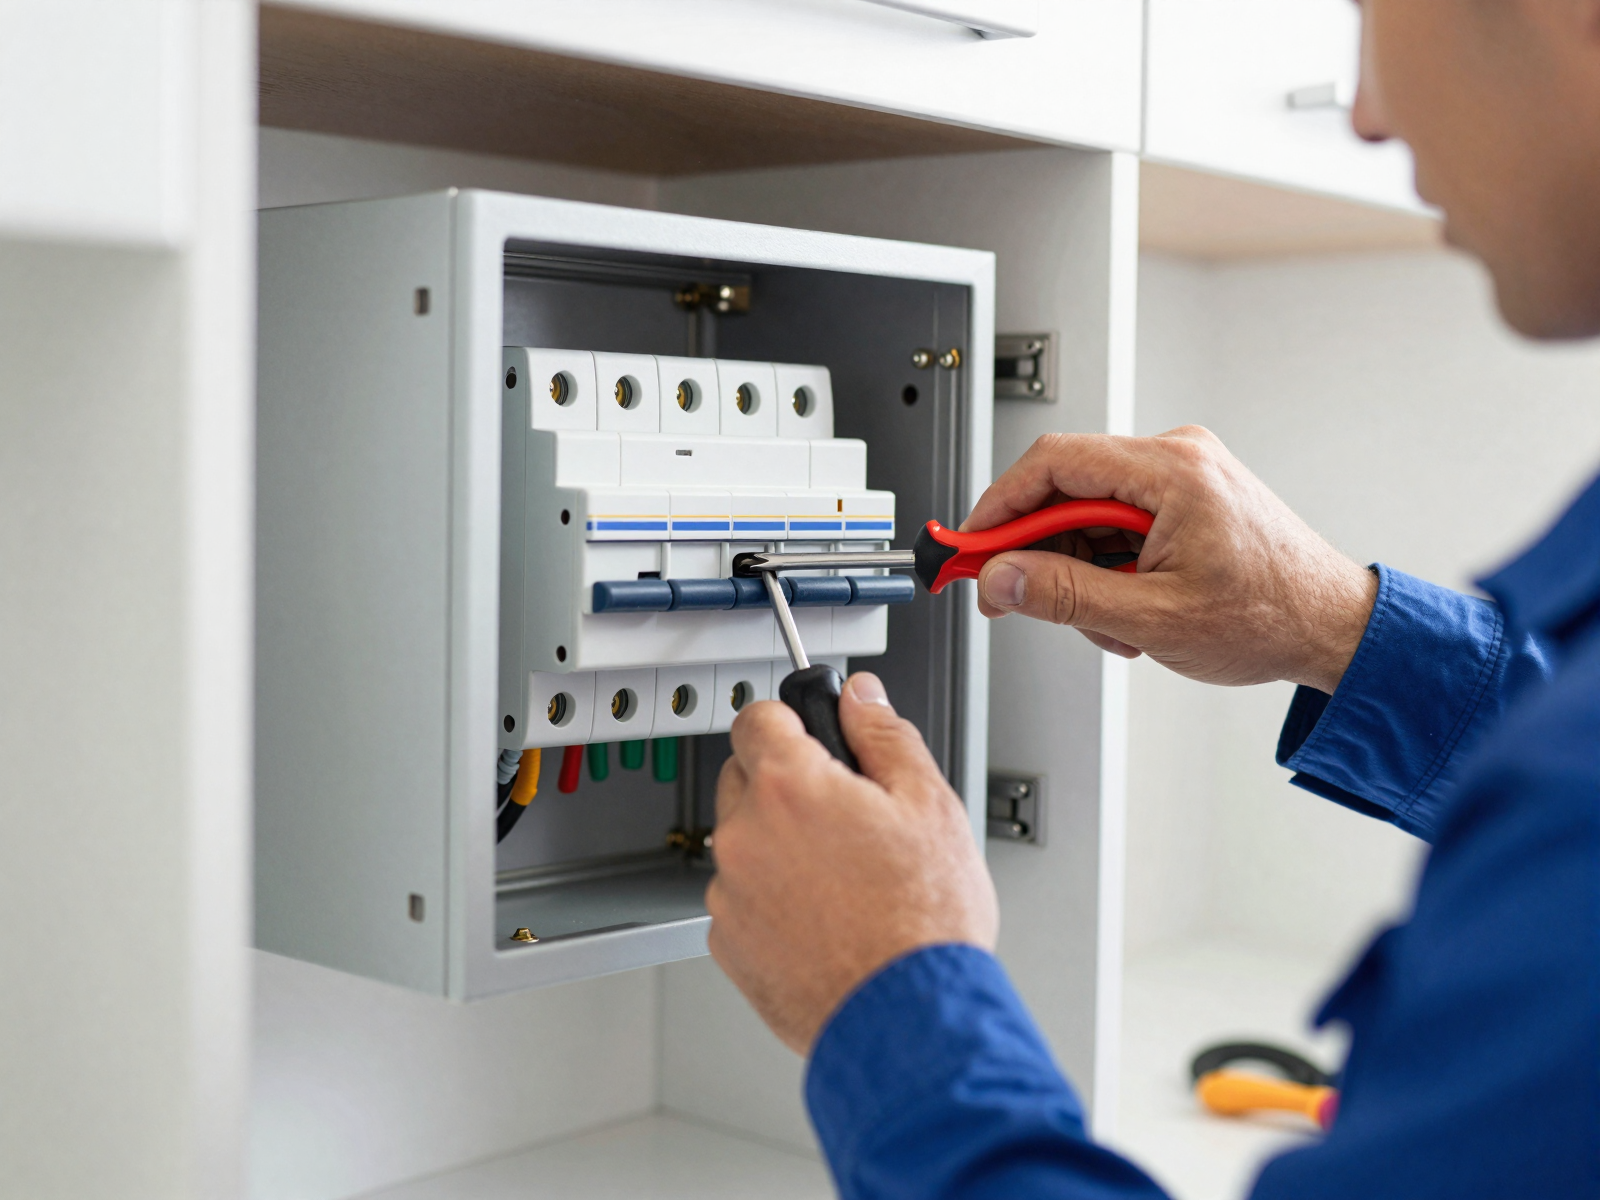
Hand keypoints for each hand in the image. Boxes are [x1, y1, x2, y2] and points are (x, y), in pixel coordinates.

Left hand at [706, 673, 997, 1054]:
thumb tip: (861, 697)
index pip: (756, 718)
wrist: (908, 1020)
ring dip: (778, 847)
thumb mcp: (929, 805)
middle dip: (786, 786)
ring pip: (743, 844)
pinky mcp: (728, 945)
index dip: (789, 721)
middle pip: (744, 779)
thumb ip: (885, 736)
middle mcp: (743, 835)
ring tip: (843, 882)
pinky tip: (824, 919)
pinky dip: (771, 901)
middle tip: (845, 818)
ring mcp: (730, 894)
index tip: (811, 736)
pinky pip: (741, 900)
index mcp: (789, 787)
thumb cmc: (923, 923)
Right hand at [967, 427, 1377, 692]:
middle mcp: (1177, 458)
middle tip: (1009, 595)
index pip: (1053, 464)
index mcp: (1172, 471)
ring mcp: (1183, 476)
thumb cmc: (1273, 616)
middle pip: (1066, 488)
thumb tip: (1002, 580)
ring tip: (1108, 621)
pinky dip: (1107, 567)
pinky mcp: (1186, 498)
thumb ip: (1064, 596)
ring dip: (1079, 569)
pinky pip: (1117, 522)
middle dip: (1037, 550)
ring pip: (1088, 512)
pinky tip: (1127, 608)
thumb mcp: (1151, 618)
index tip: (968, 545)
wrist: (1333, 627)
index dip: (998, 507)